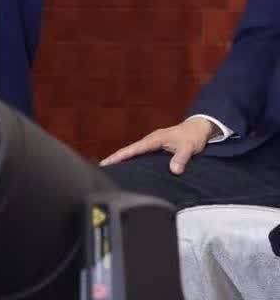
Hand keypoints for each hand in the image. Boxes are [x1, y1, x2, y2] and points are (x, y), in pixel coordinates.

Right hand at [101, 115, 216, 174]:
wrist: (198, 128)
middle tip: (102, 169)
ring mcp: (152, 144)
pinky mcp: (156, 147)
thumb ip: (181, 158)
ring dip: (122, 159)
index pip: (132, 150)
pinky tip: (129, 167)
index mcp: (153, 140)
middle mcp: (150, 141)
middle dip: (115, 158)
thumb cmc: (192, 136)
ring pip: (134, 152)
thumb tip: (174, 171)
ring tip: (111, 170)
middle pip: (128, 150)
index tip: (105, 163)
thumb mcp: (188, 147)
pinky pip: (140, 154)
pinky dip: (132, 159)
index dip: (118, 157)